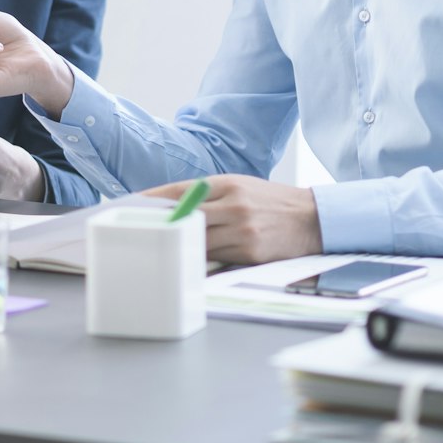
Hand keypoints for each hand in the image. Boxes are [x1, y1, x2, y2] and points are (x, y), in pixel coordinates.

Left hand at [144, 176, 321, 264]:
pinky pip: (216, 258)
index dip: (152, 199)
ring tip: (160, 247)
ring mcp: (241, 231)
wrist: (311, 218)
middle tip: (139, 231)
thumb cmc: (268, 201)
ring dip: (179, 245)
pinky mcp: (249, 253)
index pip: (179, 190)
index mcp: (226, 184)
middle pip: (184, 218)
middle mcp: (233, 205)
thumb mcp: (239, 187)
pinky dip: (201, 258)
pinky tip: (189, 259)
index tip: (131, 205)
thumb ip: (207, 195)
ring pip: (197, 241)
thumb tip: (168, 206)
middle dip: (161, 225)